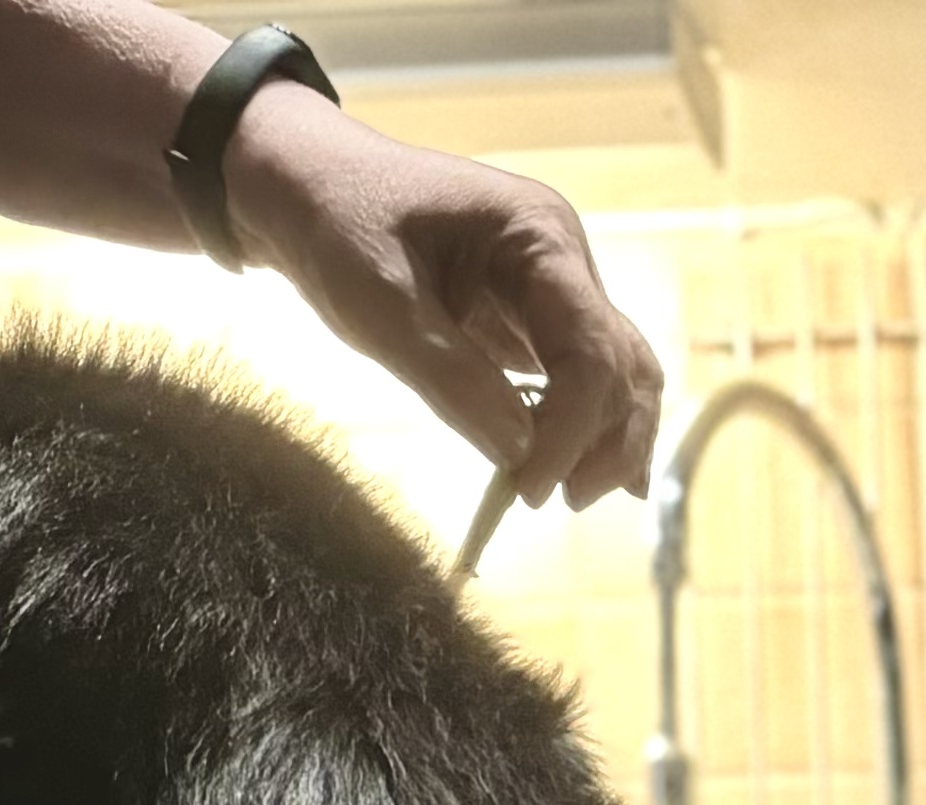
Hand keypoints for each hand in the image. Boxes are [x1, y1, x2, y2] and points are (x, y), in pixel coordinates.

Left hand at [227, 90, 661, 506]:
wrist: (303, 182)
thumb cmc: (335, 223)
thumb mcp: (377, 300)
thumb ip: (449, 374)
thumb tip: (520, 453)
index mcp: (539, 236)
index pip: (591, 347)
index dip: (573, 427)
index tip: (531, 490)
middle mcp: (564, 261)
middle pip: (622, 364)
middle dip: (605, 440)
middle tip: (561, 502)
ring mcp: (553, 289)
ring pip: (616, 375)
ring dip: (607, 439)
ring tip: (573, 497)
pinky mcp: (531, 318)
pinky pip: (579, 379)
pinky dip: (584, 428)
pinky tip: (579, 474)